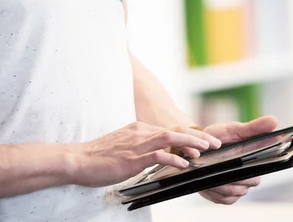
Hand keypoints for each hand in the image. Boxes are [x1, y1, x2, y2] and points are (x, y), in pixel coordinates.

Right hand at [65, 121, 216, 187]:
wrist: (79, 159)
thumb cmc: (98, 157)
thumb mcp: (122, 146)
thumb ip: (137, 146)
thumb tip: (151, 154)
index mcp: (138, 129)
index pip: (168, 130)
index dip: (187, 135)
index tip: (202, 141)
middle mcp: (141, 132)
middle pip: (175, 131)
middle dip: (196, 136)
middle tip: (213, 143)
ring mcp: (138, 144)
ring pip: (171, 139)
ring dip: (190, 144)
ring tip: (205, 150)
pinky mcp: (134, 157)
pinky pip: (159, 155)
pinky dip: (174, 158)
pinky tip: (184, 164)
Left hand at [198, 115, 277, 204]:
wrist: (200, 146)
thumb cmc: (221, 136)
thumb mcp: (235, 129)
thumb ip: (254, 127)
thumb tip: (274, 120)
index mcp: (256, 160)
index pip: (261, 168)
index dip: (252, 167)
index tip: (240, 163)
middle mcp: (249, 176)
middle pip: (248, 182)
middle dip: (235, 176)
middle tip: (221, 166)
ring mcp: (238, 188)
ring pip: (235, 192)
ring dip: (223, 184)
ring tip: (211, 173)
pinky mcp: (226, 196)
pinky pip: (225, 199)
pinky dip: (216, 193)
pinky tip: (208, 183)